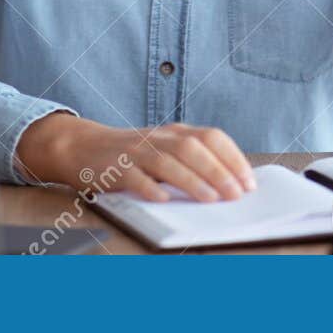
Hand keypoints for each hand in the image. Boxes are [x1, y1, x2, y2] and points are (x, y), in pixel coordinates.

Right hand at [15, 112, 256, 202]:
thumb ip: (193, 160)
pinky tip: (163, 200)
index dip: (233, 158)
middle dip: (218, 172)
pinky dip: (150, 188)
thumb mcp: (166, 149)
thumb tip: (232, 184)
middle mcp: (158, 137)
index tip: (249, 182)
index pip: (211, 137)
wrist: (84, 147)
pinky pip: (134, 177)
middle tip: (235, 195)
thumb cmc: (135, 155)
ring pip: (167, 161)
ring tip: (210, 200)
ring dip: (192, 181)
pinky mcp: (115, 168)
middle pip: (193, 148)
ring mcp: (136, 152)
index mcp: (176, 132)